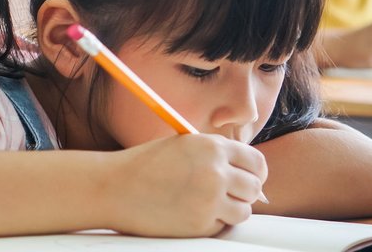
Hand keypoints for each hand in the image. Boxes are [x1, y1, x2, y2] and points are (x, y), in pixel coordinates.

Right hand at [106, 134, 267, 237]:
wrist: (114, 188)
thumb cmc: (146, 165)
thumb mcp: (184, 146)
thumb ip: (216, 156)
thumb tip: (249, 175)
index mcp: (212, 147)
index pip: (257, 162)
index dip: (256, 172)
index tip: (250, 179)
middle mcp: (215, 173)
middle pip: (254, 188)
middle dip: (245, 193)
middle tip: (228, 195)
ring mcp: (209, 201)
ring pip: (243, 211)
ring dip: (231, 210)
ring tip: (208, 205)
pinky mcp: (199, 225)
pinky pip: (221, 226)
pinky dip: (211, 223)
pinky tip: (189, 213)